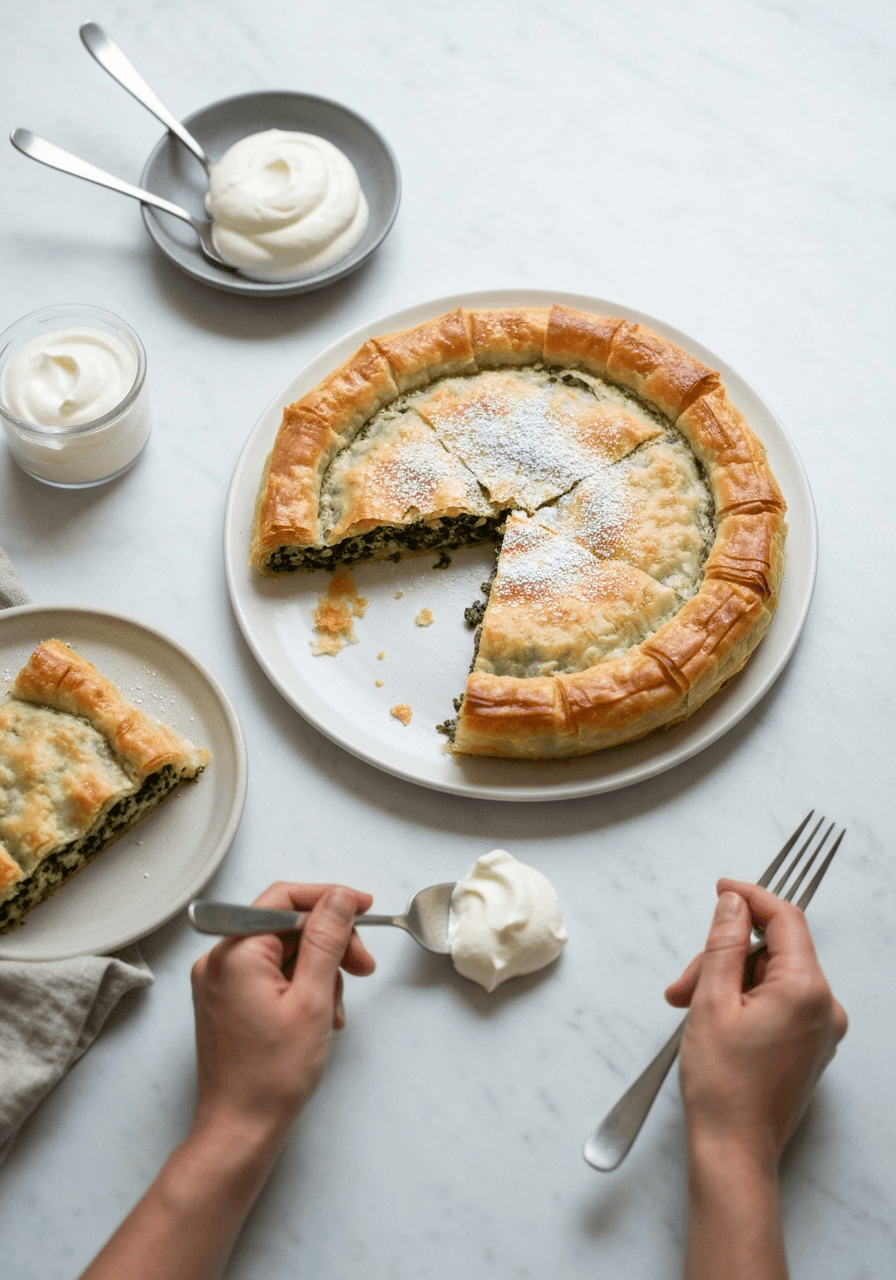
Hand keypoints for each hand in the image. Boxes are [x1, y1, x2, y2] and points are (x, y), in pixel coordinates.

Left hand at [190, 882, 375, 1141]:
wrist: (240, 1130)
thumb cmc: (272, 1075)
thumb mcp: (313, 999)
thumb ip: (326, 940)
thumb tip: (340, 898)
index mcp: (234, 952)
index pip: (284, 898)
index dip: (330, 899)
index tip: (364, 908)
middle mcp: (219, 960)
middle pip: (285, 924)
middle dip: (329, 942)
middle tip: (363, 966)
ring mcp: (220, 981)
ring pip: (282, 951)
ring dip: (319, 969)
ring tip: (337, 1008)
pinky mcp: (227, 1000)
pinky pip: (270, 974)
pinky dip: (300, 986)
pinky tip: (321, 1015)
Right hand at [665, 879, 846, 1167]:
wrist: (734, 1151)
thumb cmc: (722, 1085)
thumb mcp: (711, 1001)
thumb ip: (723, 944)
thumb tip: (732, 903)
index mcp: (806, 990)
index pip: (786, 919)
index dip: (750, 897)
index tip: (721, 888)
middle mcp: (825, 1007)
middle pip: (772, 951)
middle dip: (723, 958)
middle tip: (683, 985)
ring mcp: (821, 1030)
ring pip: (770, 977)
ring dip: (727, 982)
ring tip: (687, 1008)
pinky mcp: (810, 1046)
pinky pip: (777, 1002)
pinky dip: (743, 1001)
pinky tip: (711, 1018)